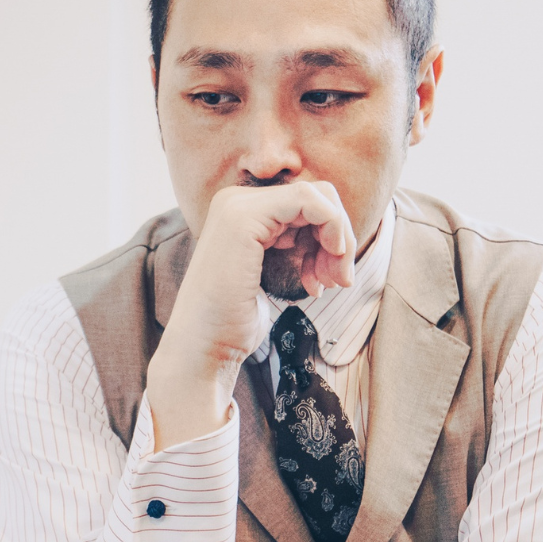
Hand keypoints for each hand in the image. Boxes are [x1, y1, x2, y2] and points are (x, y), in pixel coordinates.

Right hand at [148, 181, 354, 449]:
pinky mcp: (244, 217)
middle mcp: (234, 200)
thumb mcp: (268, 270)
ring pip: (317, 196)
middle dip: (338, 235)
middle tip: (339, 280)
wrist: (203, 347)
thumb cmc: (234, 320)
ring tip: (331, 282)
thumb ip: (289, 242)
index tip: (330, 278)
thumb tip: (333, 232)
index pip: (305, 202)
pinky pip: (309, 201)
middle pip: (315, 195)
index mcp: (238, 210)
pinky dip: (332, 230)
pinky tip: (324, 270)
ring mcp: (236, 205)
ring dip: (338, 239)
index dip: (329, 235)